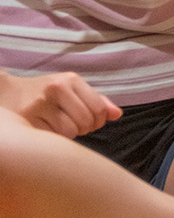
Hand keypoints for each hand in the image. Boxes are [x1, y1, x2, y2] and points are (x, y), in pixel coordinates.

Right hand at [0, 71, 119, 136]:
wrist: (6, 94)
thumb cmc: (44, 94)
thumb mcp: (71, 90)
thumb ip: (96, 100)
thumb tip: (117, 114)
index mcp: (71, 80)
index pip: (99, 109)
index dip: (98, 120)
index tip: (90, 122)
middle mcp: (56, 88)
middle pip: (87, 121)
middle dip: (84, 128)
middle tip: (73, 125)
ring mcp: (40, 104)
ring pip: (70, 131)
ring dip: (68, 134)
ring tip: (58, 126)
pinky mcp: (27, 118)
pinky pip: (53, 137)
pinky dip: (54, 138)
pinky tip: (46, 130)